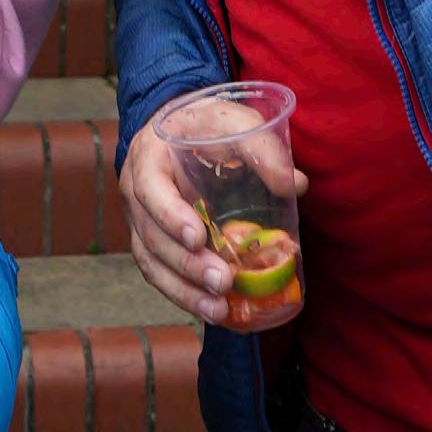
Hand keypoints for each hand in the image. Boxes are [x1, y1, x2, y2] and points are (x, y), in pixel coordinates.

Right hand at [120, 114, 307, 324]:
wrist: (179, 128)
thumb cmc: (206, 124)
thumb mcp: (231, 119)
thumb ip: (261, 146)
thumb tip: (295, 184)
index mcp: (148, 156)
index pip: (149, 189)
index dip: (169, 216)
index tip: (198, 237)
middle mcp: (135, 190)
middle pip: (151, 234)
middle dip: (186, 264)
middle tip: (222, 281)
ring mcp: (140, 219)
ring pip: (152, 261)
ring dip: (183, 290)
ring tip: (219, 309)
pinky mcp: (152, 241)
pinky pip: (159, 273)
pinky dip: (183, 296)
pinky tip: (214, 311)